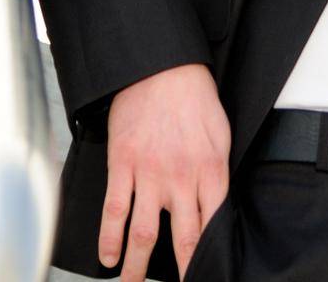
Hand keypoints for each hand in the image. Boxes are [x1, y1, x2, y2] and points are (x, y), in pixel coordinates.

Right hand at [99, 62, 230, 281]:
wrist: (161, 68)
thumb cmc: (194, 97)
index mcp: (211, 172)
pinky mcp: (123, 165)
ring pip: (143, 232)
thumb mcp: (221, 134)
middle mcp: (181, 179)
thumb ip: (218, 173)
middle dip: (182, 271)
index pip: (212, 226)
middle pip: (182, 238)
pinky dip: (108, 237)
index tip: (207, 273)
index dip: (209, 256)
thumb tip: (217, 203)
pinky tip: (106, 256)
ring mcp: (149, 174)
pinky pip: (115, 209)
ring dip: (135, 265)